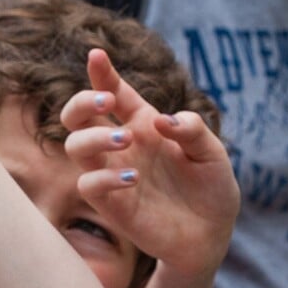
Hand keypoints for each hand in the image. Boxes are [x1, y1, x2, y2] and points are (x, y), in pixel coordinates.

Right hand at [61, 49, 237, 279]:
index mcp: (144, 123)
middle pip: (79, 115)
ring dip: (93, 137)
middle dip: (83, 101)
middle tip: (108, 102)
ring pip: (75, 145)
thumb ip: (191, 130)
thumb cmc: (211, 187)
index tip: (97, 54)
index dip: (102, 73)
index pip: (114, 92)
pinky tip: (132, 178)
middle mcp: (122, 145)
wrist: (212, 233)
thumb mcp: (212, 152)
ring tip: (126, 140)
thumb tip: (161, 121)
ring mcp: (112, 173)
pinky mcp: (112, 205)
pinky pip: (88, 184)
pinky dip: (103, 177)